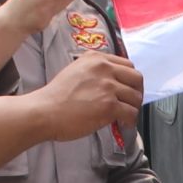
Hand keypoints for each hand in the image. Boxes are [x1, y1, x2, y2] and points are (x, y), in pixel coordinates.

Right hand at [27, 51, 143, 142]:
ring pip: (135, 97)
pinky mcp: (109, 105)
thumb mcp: (75, 71)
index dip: (130, 79)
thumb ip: (94, 72)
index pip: (127, 64)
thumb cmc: (55, 97)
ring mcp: (107, 86)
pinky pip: (131, 113)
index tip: (128, 88)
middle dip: (137, 92)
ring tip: (126, 115)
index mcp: (96, 58)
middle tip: (131, 102)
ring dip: (133, 108)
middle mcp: (104, 68)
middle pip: (136, 78)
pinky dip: (130, 121)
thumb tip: (111, 83)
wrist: (45, 111)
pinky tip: (124, 124)